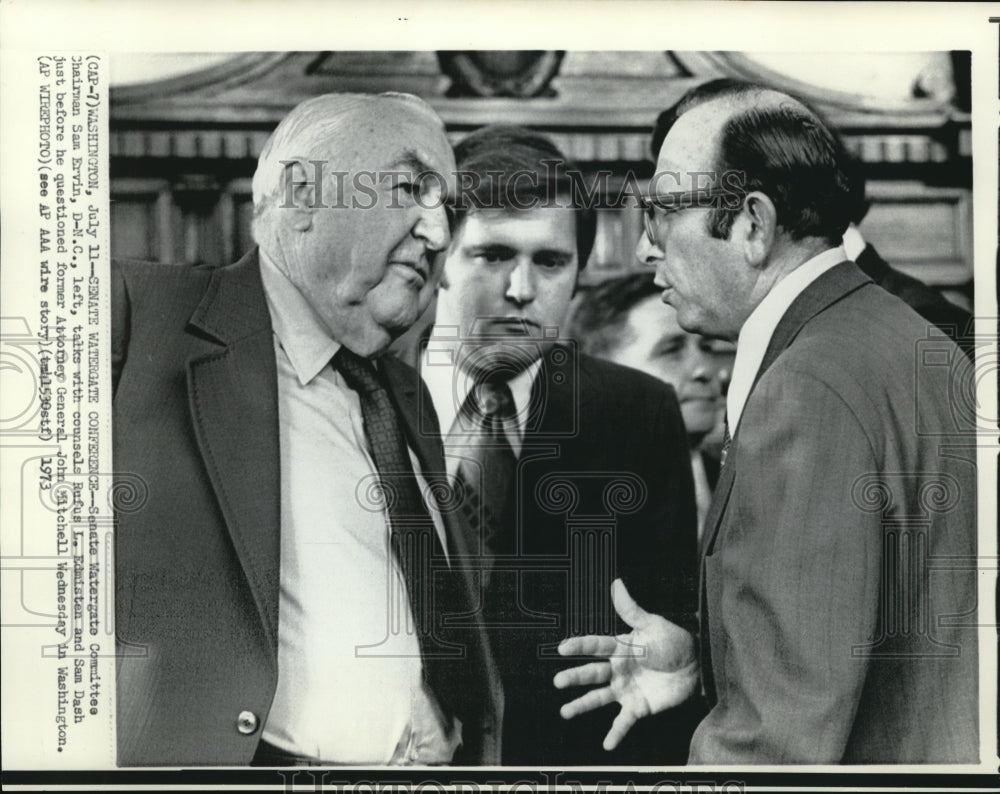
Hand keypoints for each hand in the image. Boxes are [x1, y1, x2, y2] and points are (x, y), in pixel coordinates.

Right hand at [553, 578, 698, 750]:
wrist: (697, 666)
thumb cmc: (674, 641)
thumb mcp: (652, 624)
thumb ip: (631, 609)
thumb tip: (617, 583)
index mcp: (620, 647)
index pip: (595, 645)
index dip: (579, 646)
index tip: (562, 648)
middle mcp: (618, 669)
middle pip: (592, 673)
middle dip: (575, 677)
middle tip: (558, 682)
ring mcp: (625, 689)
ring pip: (599, 698)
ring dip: (582, 705)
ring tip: (565, 712)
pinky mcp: (638, 707)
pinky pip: (624, 721)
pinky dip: (616, 733)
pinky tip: (607, 744)